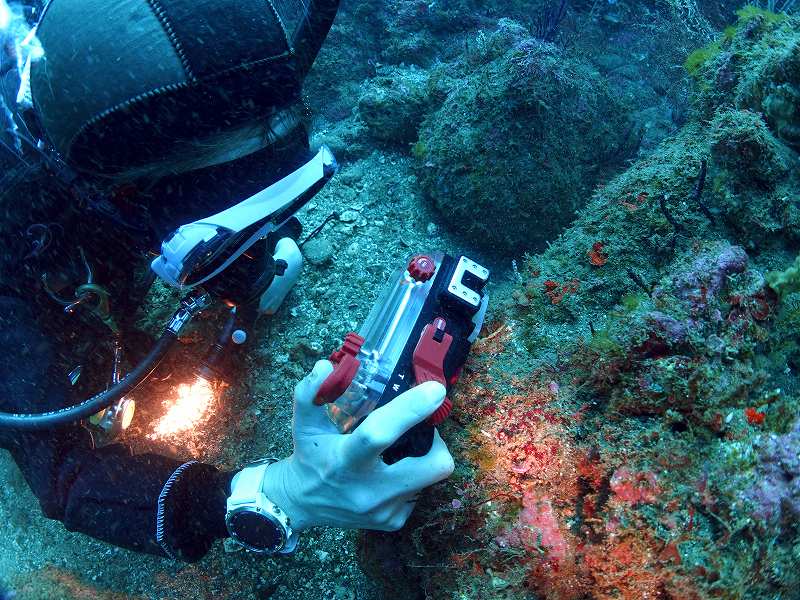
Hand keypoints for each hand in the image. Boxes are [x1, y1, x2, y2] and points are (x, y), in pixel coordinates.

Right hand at [262, 360, 454, 531]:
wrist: (301, 505)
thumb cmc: (309, 457)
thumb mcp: (304, 422)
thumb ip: (311, 392)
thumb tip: (326, 366)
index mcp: (345, 461)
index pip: (380, 434)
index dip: (411, 409)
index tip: (435, 390)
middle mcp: (368, 491)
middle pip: (432, 467)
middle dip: (438, 441)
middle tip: (422, 428)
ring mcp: (384, 510)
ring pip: (432, 478)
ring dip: (425, 459)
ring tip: (404, 449)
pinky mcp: (393, 522)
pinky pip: (419, 493)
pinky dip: (413, 478)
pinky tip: (393, 472)